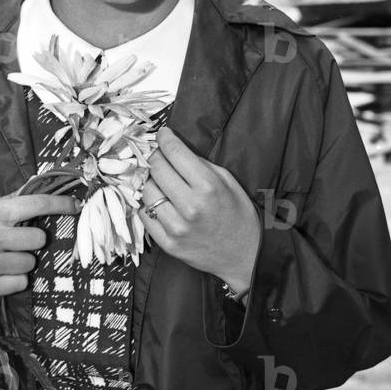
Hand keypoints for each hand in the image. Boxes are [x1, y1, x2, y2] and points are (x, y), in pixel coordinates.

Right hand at [0, 192, 79, 300]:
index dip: (59, 204)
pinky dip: (14, 280)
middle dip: (33, 241)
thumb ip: (10, 202)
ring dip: (22, 261)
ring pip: (30, 264)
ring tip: (2, 258)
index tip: (76, 205)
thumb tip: (41, 186)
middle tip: (18, 241)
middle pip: (39, 240)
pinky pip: (21, 283)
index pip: (35, 204)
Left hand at [139, 127, 261, 294]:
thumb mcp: (228, 181)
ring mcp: (177, 227)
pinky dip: (149, 205)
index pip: (175, 153)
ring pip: (146, 191)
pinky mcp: (168, 244)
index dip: (165, 138)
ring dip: (151, 182)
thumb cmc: (238, 214)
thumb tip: (175, 149)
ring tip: (161, 182)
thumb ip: (202, 165)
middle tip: (159, 156)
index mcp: (208, 186)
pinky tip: (159, 202)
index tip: (162, 134)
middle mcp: (190, 206)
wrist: (245, 255)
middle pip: (156, 169)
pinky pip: (145, 216)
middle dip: (156, 157)